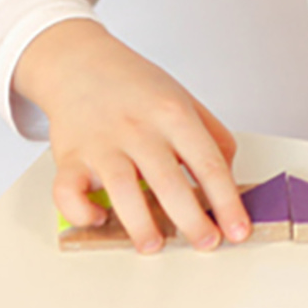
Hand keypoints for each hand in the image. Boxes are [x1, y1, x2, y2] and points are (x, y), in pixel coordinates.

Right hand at [13, 18, 250, 253]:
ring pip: (122, 190)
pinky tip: (98, 218)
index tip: (238, 229)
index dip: (227, 202)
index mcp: (174, 114)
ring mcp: (102, 143)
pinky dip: (81, 211)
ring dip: (140, 224)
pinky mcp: (70, 157)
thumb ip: (212, 136)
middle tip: (206, 243)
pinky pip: (69, 192)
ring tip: (155, 245)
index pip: (209, 164)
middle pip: (170, 182)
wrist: (80, 63)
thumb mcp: (185, 99)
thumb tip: (228, 179)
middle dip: (192, 221)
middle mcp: (139, 129)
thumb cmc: (136, 86)